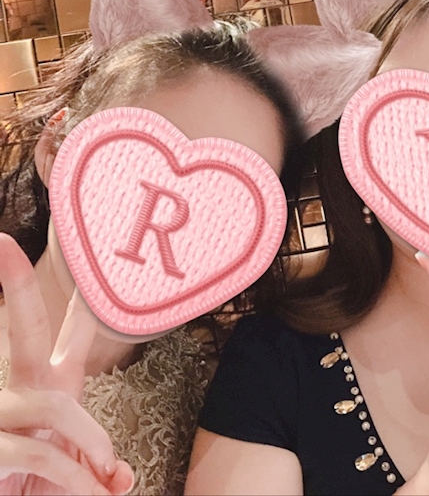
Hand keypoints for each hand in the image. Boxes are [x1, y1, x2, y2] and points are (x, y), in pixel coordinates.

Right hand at [0, 233, 133, 494]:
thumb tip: (124, 481)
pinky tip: (93, 494)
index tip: (54, 247)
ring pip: (56, 405)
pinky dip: (78, 479)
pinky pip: (45, 453)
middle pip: (24, 326)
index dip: (75, 298)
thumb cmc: (38, 484)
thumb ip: (100, 464)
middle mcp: (19, 385)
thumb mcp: (77, 468)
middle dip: (14, 284)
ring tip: (104, 478)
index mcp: (47, 381)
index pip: (64, 330)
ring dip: (91, 443)